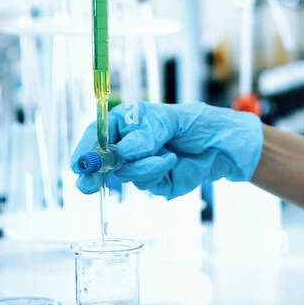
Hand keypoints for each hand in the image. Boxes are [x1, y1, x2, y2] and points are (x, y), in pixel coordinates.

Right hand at [70, 101, 263, 198]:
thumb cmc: (198, 123)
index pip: (98, 135)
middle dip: (95, 173)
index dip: (86, 149)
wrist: (223, 145)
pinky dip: (158, 173)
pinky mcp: (155, 181)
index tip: (80, 163)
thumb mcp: (171, 119)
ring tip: (166, 155)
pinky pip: (146, 183)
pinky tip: (172, 161)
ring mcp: (140, 164)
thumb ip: (146, 134)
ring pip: (126, 174)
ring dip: (144, 166)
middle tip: (87, 185)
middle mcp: (129, 144)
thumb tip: (124, 150)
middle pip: (101, 162)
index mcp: (127, 122)